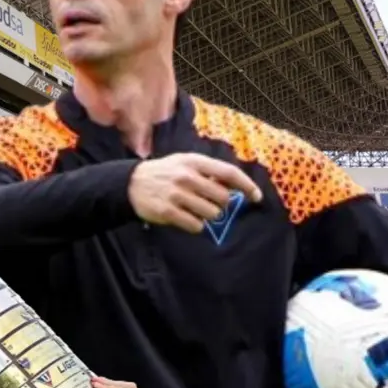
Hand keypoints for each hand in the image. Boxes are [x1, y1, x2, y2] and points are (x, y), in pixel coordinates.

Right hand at [128, 153, 262, 233]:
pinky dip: (195, 225)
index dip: (247, 185)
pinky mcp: (167, 212)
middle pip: (223, 198)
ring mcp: (176, 195)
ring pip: (212, 214)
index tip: (257, 197)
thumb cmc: (164, 172)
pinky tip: (184, 217)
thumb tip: (236, 188)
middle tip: (208, 202)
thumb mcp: (184, 163)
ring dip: (207, 215)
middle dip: (220, 204)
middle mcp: (186, 177)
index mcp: (194, 162)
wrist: (131, 183)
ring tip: (193, 210)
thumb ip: (209, 171)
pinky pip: (196, 225)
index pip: (229, 173)